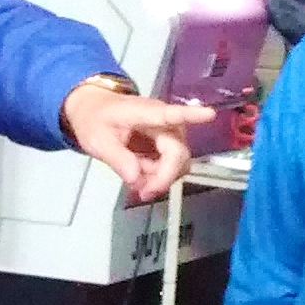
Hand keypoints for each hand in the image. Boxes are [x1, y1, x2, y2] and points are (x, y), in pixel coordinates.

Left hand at [61, 83, 213, 202]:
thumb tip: (136, 179)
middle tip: (142, 193)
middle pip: (177, 153)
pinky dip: (157, 177)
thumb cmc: (95, 119)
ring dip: (159, 178)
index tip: (210, 114)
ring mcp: (169, 135)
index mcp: (146, 113)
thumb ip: (117, 158)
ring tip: (135, 182)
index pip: (170, 114)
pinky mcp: (168, 147)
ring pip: (178, 164)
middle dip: (163, 177)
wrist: (93, 111)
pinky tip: (140, 177)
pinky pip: (171, 167)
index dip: (191, 115)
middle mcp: (165, 123)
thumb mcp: (96, 139)